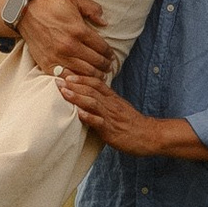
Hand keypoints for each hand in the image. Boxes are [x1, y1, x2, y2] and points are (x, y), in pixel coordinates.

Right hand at [13, 0, 111, 79]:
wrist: (26, 15)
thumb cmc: (52, 8)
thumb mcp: (74, 0)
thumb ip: (92, 9)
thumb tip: (105, 23)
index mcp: (79, 31)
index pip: (102, 48)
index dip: (109, 53)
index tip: (110, 56)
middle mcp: (70, 46)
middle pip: (96, 62)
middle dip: (105, 66)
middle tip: (108, 67)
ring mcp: (59, 57)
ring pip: (85, 73)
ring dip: (95, 75)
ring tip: (100, 75)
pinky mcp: (48, 65)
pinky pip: (68, 77)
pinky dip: (78, 80)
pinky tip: (82, 79)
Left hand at [54, 64, 207, 160]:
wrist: (149, 135)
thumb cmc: (132, 123)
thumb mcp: (118, 107)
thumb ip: (105, 100)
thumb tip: (89, 93)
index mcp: (112, 98)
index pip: (95, 82)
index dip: (80, 76)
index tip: (66, 71)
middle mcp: (111, 104)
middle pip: (91, 89)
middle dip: (73, 83)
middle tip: (58, 77)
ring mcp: (111, 117)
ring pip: (93, 103)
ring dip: (77, 96)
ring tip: (63, 91)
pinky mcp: (112, 131)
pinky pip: (99, 122)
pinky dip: (88, 117)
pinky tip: (79, 113)